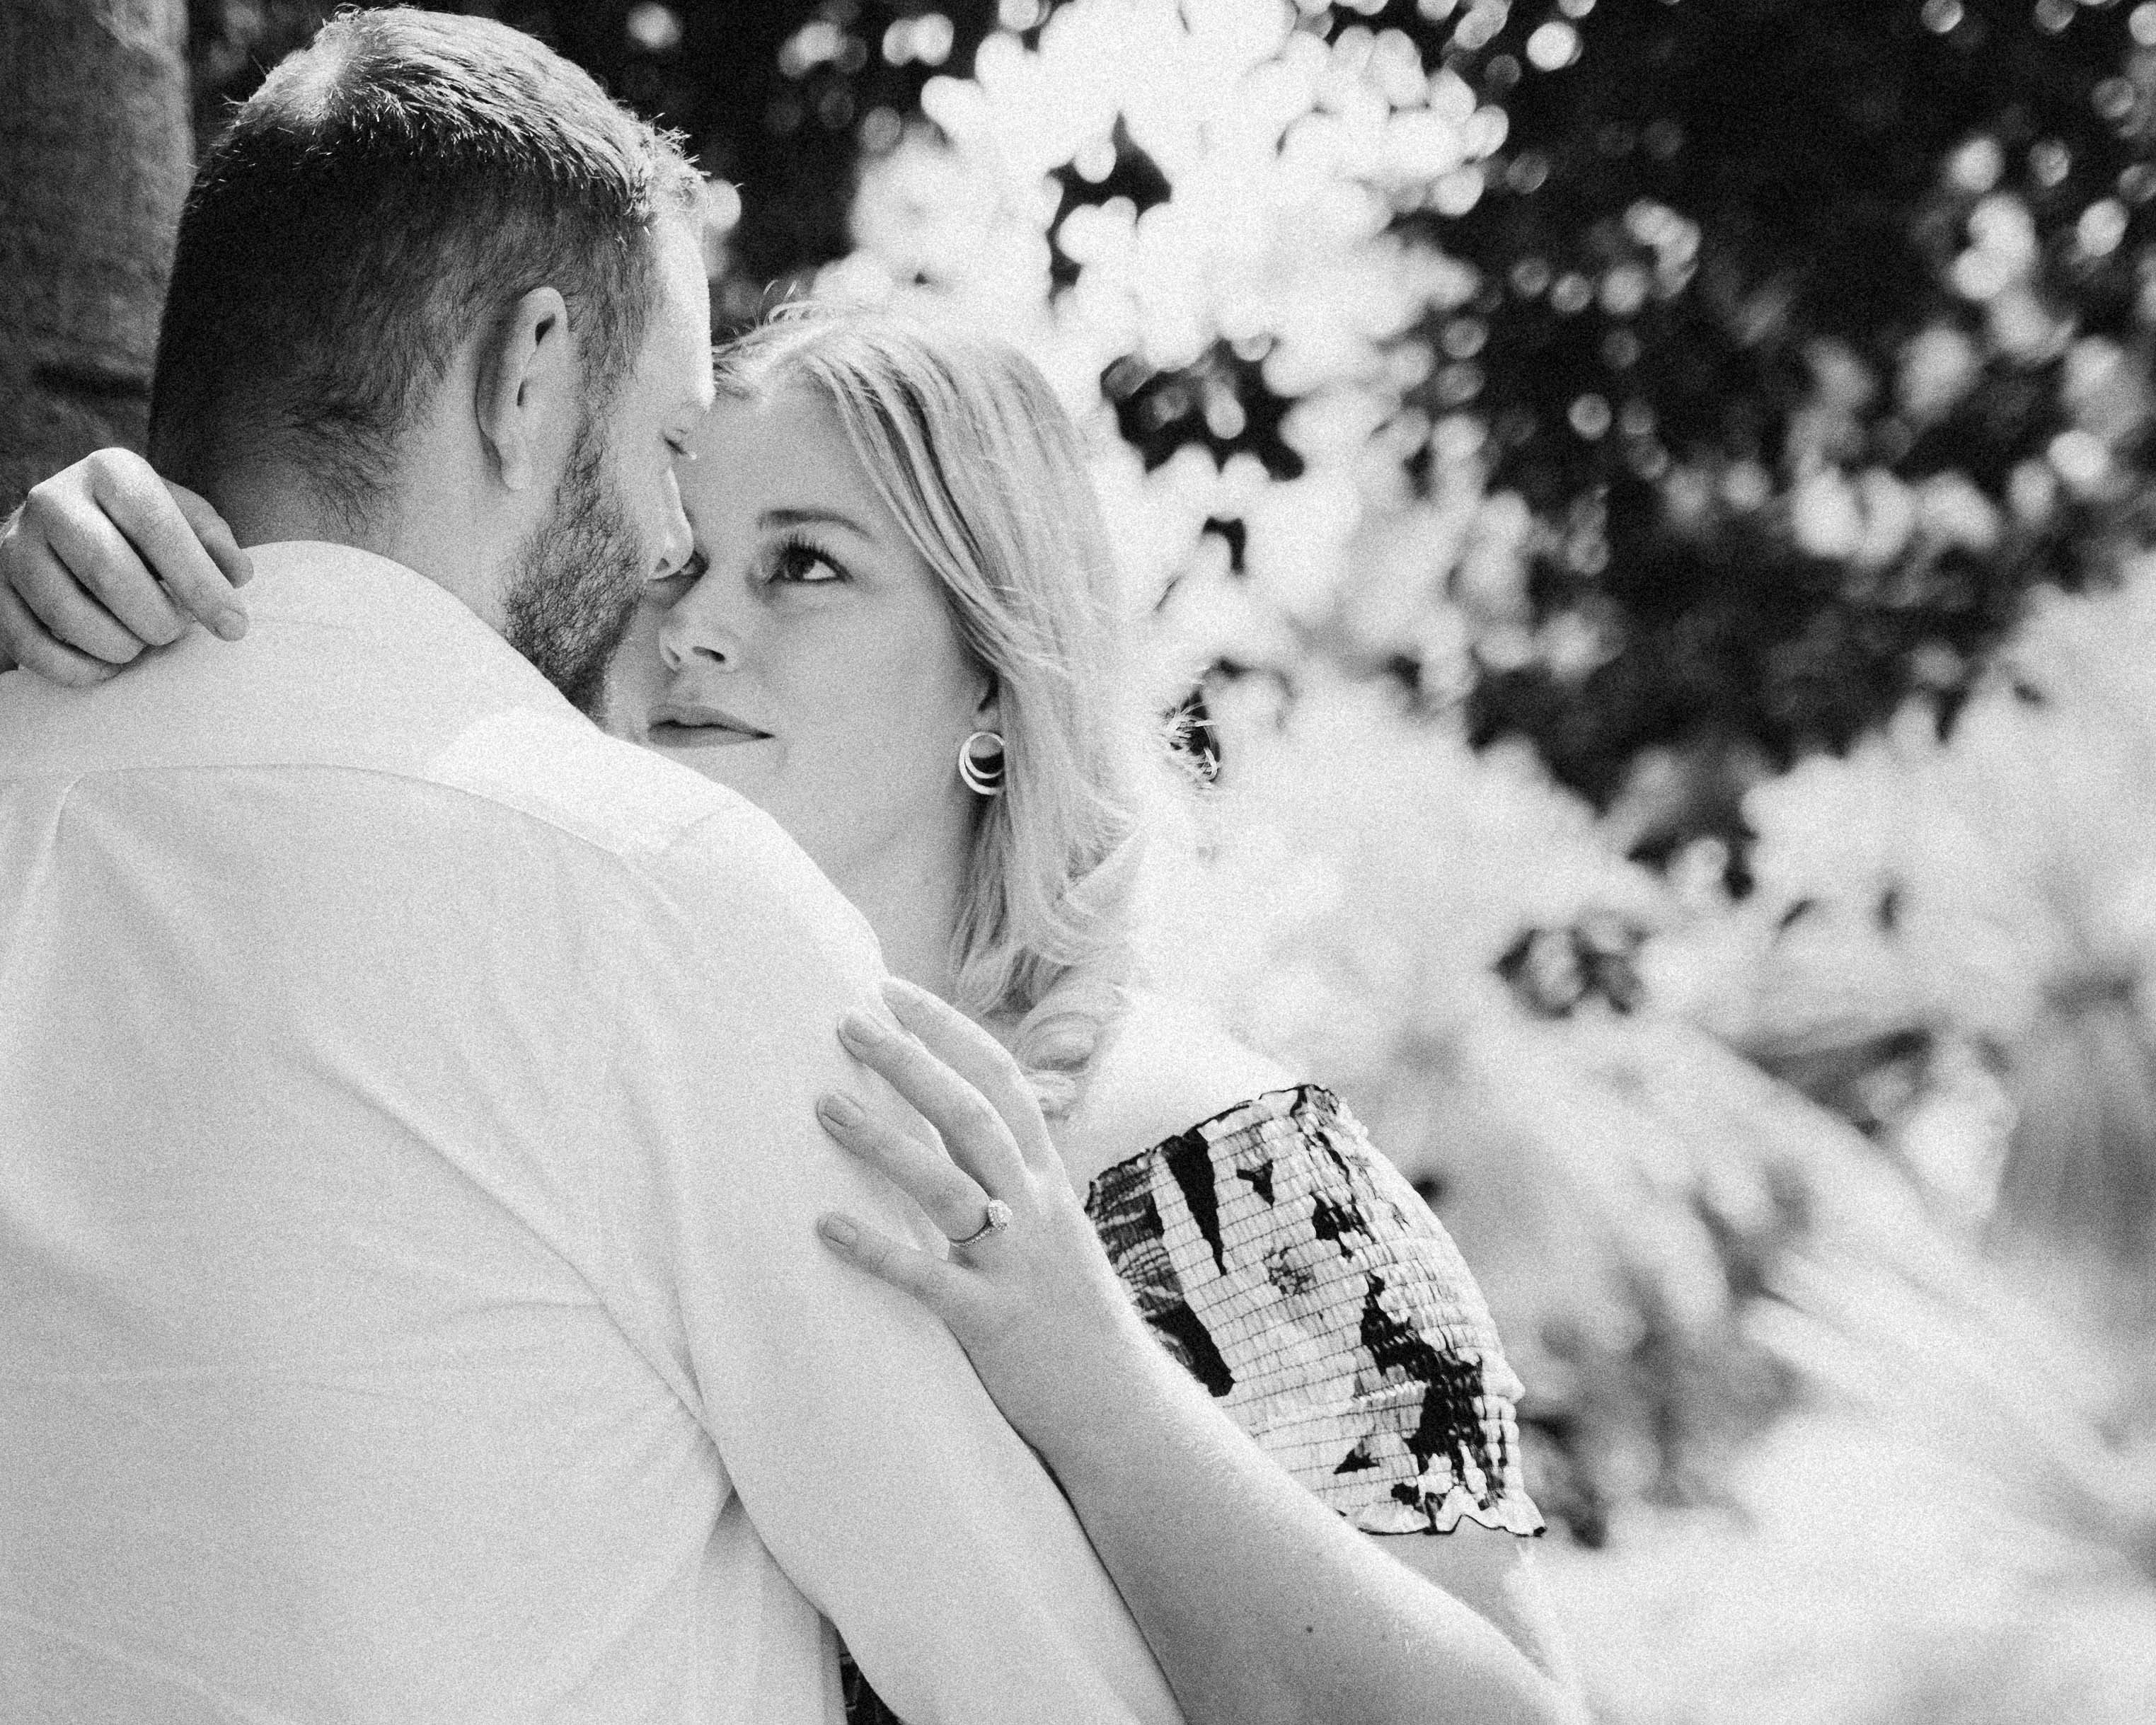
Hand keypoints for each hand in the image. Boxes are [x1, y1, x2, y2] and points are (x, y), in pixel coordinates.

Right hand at [0, 448, 252, 685]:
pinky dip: (77, 668)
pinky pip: (30, 643)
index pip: (157, 526)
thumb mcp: (186, 518)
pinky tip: (107, 667)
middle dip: (156, 618)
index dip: (200, 583)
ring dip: (118, 645)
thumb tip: (236, 574)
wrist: (72, 525)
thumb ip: (214, 542)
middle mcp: (53, 500)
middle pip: (108, 571)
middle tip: (176, 633)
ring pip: (66, 612)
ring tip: (141, 643)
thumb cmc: (146, 527)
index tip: (233, 627)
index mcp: (111, 471)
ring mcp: (16, 544)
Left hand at [817, 977, 1162, 1461]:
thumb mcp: (1051, 1230)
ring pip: (949, 1186)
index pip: (1001, 1080)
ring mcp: (1016, 1264)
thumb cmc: (1069, 1315)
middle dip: (909, 1063)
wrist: (1121, 1408)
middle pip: (971, 1115)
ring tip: (821, 1106)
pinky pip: (929, 1280)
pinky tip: (824, 1227)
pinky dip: (877, 1250)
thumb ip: (1006, 1179)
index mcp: (1048, 1178)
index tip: (892, 990)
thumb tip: (944, 1126)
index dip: (948, 1030)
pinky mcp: (993, 1323)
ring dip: (882, 1142)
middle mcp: (1035, 1208)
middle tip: (847, 1021)